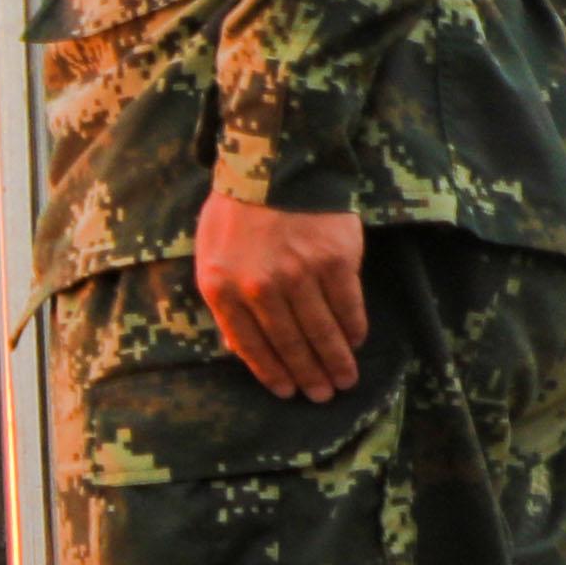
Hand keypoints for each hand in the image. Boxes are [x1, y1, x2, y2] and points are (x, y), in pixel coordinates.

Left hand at [195, 191, 372, 399]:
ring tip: (345, 380)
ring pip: (321, 330)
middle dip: (307, 374)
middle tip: (323, 396)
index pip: (250, 344)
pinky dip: (353, 328)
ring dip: (335, 361)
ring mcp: (299, 274)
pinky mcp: (335, 261)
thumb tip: (238, 347)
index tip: (287, 391)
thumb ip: (223, 301)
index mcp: (222, 287)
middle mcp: (260, 286)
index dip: (271, 372)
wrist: (273, 168)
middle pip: (289, 343)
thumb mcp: (209, 257)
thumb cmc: (235, 214)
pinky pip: (347, 305)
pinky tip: (356, 343)